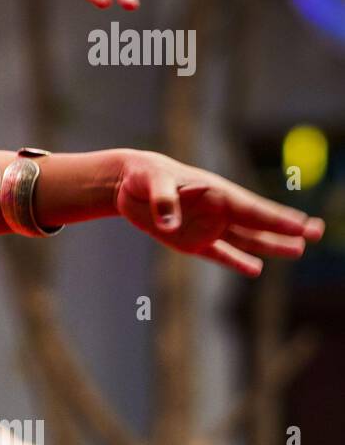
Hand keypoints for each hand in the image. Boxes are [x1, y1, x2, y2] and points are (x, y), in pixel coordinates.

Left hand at [115, 150, 324, 275]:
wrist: (129, 182)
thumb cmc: (145, 175)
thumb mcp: (152, 183)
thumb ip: (163, 201)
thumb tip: (169, 225)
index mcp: (216, 194)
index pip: (252, 209)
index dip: (278, 219)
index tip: (304, 226)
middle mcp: (218, 212)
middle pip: (258, 224)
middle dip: (286, 230)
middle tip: (316, 233)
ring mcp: (207, 227)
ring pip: (245, 240)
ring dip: (270, 246)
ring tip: (297, 251)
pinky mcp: (191, 241)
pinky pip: (219, 253)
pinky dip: (235, 261)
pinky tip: (254, 269)